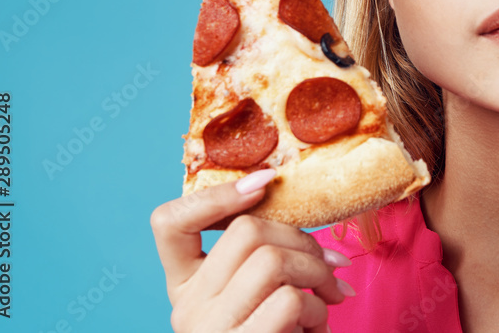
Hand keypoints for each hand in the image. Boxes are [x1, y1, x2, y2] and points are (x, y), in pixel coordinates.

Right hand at [150, 169, 351, 332]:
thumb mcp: (260, 296)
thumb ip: (262, 258)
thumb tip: (286, 197)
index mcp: (185, 287)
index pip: (168, 222)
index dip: (216, 194)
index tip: (265, 181)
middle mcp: (185, 308)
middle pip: (244, 231)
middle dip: (301, 238)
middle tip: (330, 266)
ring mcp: (208, 330)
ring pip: (270, 259)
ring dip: (316, 274)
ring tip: (327, 300)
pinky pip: (288, 300)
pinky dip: (317, 309)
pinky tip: (317, 330)